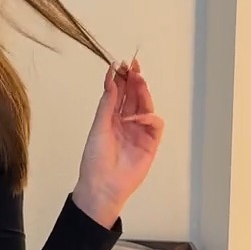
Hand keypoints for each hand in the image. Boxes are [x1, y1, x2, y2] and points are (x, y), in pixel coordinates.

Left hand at [73, 59, 164, 226]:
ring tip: (137, 80)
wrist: (103, 185)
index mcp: (111, 118)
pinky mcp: (150, 143)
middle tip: (134, 67)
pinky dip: (148, 117)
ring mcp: (139, 132)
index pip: (119, 94)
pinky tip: (138, 116)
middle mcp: (126, 122)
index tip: (121, 64)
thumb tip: (111, 78)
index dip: (121, 79)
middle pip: (134, 97)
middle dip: (134, 81)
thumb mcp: (99, 126)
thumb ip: (107, 103)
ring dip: (143, 92)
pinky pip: (155, 125)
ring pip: (145, 106)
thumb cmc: (95, 157)